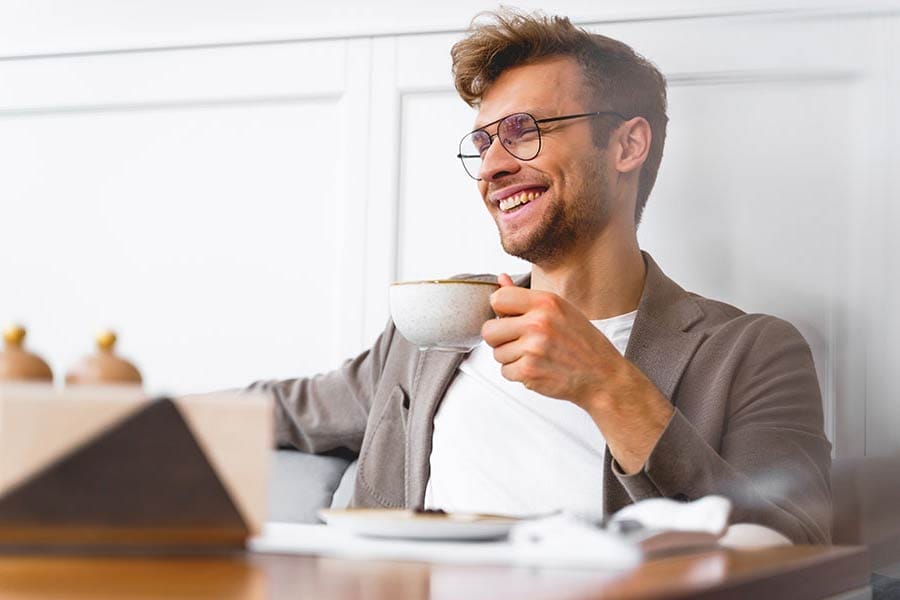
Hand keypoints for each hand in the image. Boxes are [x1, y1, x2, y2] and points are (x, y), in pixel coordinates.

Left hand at [481, 273, 673, 473]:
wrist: (603, 376)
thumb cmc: (583, 343)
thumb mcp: (560, 310)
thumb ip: (525, 297)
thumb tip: (501, 279)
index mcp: (546, 302)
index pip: (497, 298)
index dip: (500, 310)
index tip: (510, 318)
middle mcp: (538, 323)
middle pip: (489, 330)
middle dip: (499, 338)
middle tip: (518, 341)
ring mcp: (533, 348)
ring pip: (497, 353)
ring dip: (511, 357)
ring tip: (535, 356)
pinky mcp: (529, 372)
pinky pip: (505, 372)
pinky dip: (518, 373)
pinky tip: (537, 368)